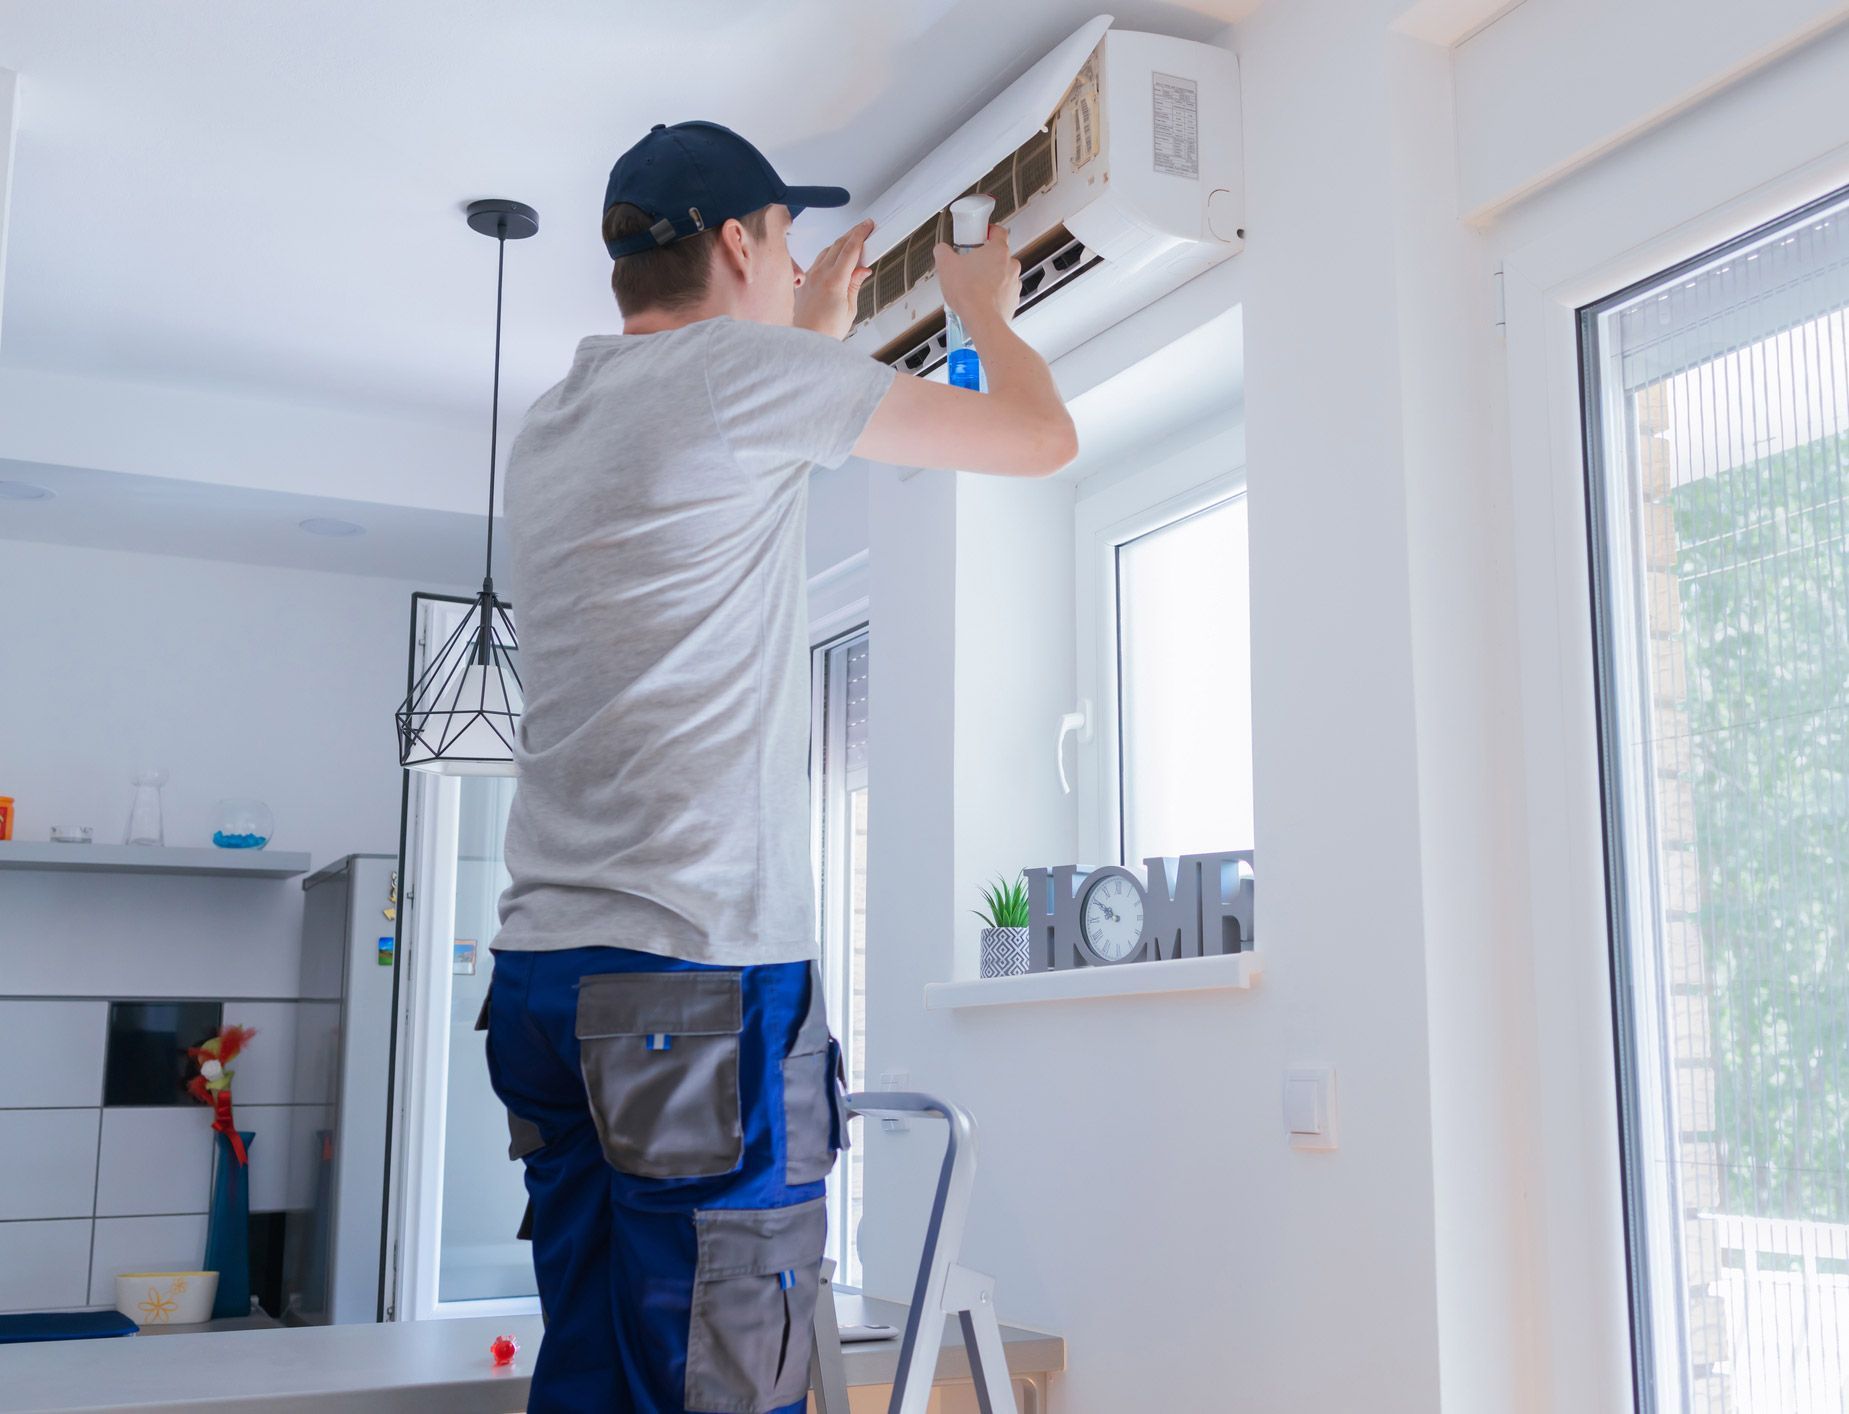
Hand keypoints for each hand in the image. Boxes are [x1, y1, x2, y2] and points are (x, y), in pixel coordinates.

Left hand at [793, 219, 873, 339]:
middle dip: (852, 234)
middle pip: (838, 244)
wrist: (806, 341)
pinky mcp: (804, 281)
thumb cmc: (826, 331)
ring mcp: (810, 277)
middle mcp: (819, 275)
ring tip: (852, 243)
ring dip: (840, 243)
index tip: (868, 226)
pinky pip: (817, 260)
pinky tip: (835, 258)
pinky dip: (829, 254)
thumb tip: (862, 270)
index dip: (860, 234)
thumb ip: (854, 285)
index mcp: (834, 281)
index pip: (850, 249)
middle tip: (863, 229)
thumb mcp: (850, 309)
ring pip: (826, 250)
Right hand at [934, 225, 1020, 334]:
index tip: (981, 234)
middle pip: (999, 255)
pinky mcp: (1013, 300)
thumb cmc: (970, 294)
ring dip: (990, 277)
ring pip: (1002, 274)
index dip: (988, 230)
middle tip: (971, 265)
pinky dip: (994, 294)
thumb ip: (943, 251)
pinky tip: (980, 298)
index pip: (998, 231)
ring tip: (974, 285)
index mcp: (998, 250)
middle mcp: (1011, 265)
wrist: (983, 321)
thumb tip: (941, 250)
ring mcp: (1014, 283)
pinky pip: (1004, 292)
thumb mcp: (946, 266)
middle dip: (985, 258)